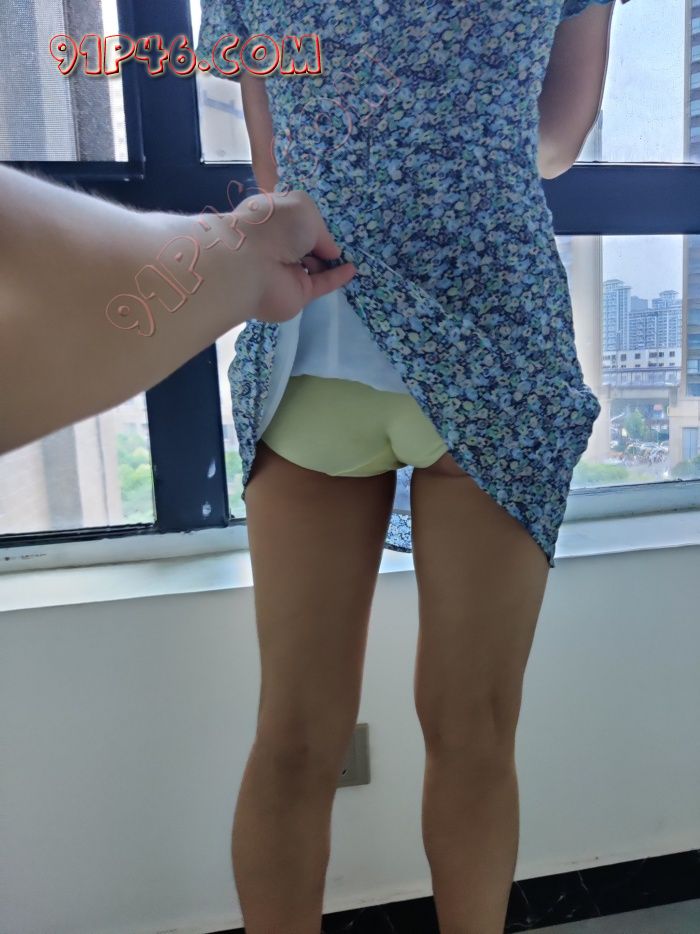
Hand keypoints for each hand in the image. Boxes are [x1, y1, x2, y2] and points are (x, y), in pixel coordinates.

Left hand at [233, 188, 356, 322]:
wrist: (250, 265)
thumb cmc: (274, 226)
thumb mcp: (304, 208)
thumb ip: (321, 229)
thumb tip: (330, 251)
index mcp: (271, 218)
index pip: (291, 219)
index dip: (306, 220)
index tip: (322, 222)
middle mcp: (276, 244)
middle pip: (302, 244)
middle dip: (317, 242)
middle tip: (333, 240)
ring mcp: (286, 271)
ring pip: (311, 265)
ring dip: (327, 261)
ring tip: (345, 254)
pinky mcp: (296, 293)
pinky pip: (321, 284)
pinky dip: (337, 277)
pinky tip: (351, 270)